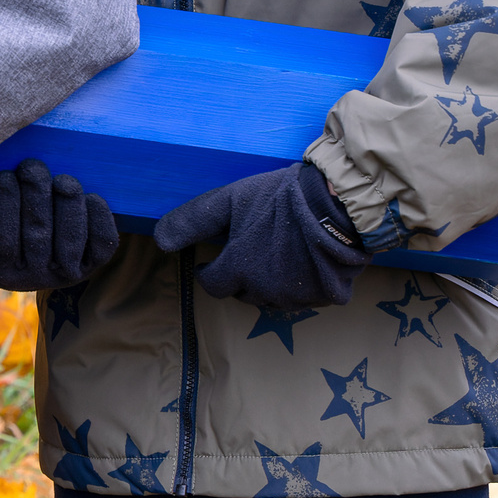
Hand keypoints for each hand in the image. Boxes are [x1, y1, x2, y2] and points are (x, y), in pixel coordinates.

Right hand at [0, 159, 119, 291]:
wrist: (22, 254)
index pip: (1, 238)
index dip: (4, 204)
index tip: (1, 175)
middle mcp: (31, 277)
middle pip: (37, 233)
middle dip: (36, 193)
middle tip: (32, 166)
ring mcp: (63, 272)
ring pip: (71, 237)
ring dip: (70, 203)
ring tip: (63, 180)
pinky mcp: (90, 265)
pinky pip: (102, 245)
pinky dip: (100, 220)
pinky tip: (90, 198)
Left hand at [153, 162, 366, 311]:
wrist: (338, 204)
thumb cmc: (279, 199)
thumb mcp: (230, 200)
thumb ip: (193, 221)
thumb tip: (160, 241)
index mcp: (239, 270)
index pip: (214, 285)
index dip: (211, 272)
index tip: (213, 262)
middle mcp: (265, 291)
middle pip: (243, 293)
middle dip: (239, 277)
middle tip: (248, 253)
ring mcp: (297, 298)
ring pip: (272, 298)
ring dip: (268, 283)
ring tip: (275, 256)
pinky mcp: (325, 299)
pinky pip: (304, 298)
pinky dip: (299, 285)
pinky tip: (303, 262)